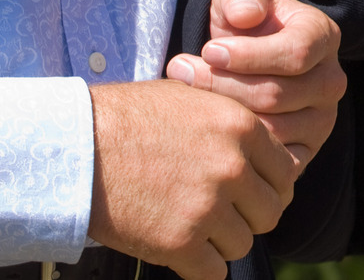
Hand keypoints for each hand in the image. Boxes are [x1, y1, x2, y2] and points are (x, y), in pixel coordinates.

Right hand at [88, 79, 299, 279]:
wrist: (76, 146)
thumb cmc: (128, 119)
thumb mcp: (193, 100)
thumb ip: (232, 128)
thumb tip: (261, 155)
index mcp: (241, 128)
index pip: (287, 172)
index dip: (270, 186)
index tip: (251, 193)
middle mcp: (232, 168)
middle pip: (271, 213)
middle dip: (250, 217)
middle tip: (225, 214)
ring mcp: (207, 208)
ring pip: (242, 244)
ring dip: (222, 241)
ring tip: (194, 227)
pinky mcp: (179, 243)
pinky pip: (213, 272)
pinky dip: (200, 266)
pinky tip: (181, 248)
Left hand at [167, 0, 346, 168]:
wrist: (245, 58)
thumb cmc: (241, 25)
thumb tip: (245, 15)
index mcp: (323, 37)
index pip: (296, 54)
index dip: (248, 55)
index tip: (208, 49)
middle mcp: (331, 81)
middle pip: (277, 95)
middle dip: (222, 84)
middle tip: (180, 70)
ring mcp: (321, 121)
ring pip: (270, 130)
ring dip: (220, 114)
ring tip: (182, 91)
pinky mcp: (303, 152)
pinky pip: (267, 159)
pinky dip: (232, 145)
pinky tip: (204, 123)